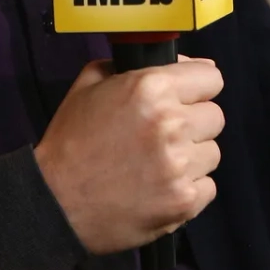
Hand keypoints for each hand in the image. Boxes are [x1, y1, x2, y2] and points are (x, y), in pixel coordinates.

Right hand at [34, 57, 224, 254]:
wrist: (55, 204)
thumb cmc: (71, 141)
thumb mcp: (90, 85)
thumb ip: (132, 67)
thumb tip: (180, 65)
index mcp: (152, 88)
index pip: (211, 77)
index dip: (197, 86)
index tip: (186, 97)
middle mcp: (173, 123)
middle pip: (215, 116)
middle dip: (194, 122)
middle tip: (166, 135)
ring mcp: (181, 165)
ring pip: (213, 152)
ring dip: (192, 156)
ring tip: (159, 164)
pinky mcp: (185, 201)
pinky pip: (207, 186)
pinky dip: (188, 188)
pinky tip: (160, 188)